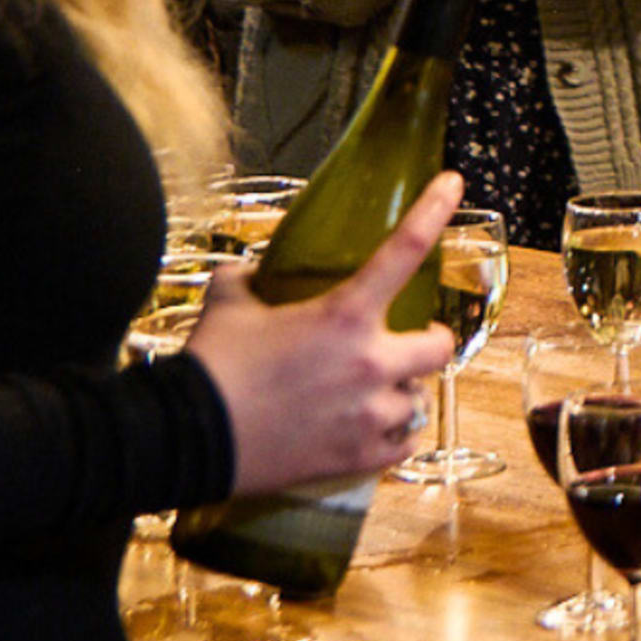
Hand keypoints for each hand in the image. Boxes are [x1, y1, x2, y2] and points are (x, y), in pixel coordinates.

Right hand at [188, 172, 465, 494]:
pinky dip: (393, 435)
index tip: (453, 184)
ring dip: (402, 393)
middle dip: (427, 341)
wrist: (187, 439)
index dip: (433, 211)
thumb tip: (250, 270)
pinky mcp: (362, 456)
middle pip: (441, 344)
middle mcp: (371, 362)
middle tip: (402, 343)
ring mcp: (370, 413)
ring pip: (421, 399)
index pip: (404, 249)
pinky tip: (370, 428)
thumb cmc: (211, 367)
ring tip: (371, 394)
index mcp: (344, 315)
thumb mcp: (228, 304)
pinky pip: (406, 443)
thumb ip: (247, 278)